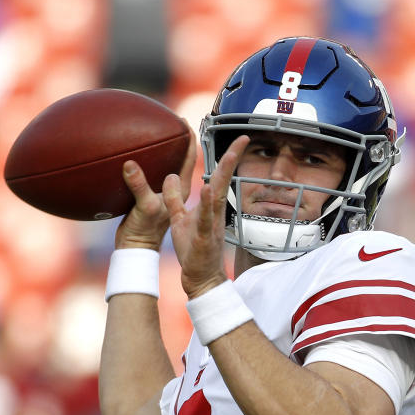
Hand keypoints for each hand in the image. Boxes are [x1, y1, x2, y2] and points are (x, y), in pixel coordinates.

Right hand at [113, 124, 196, 250]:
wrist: (136, 248)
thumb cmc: (145, 231)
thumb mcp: (144, 207)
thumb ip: (140, 186)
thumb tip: (130, 163)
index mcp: (180, 189)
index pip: (189, 159)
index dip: (190, 140)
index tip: (187, 121)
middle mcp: (175, 189)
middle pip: (181, 158)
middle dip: (181, 140)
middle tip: (176, 120)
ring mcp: (163, 192)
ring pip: (168, 165)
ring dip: (166, 150)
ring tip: (160, 133)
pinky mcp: (152, 196)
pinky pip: (152, 173)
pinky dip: (148, 163)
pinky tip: (137, 156)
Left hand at [163, 134, 249, 298]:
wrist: (200, 277)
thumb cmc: (192, 248)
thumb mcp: (179, 219)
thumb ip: (174, 198)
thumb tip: (170, 176)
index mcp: (210, 206)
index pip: (219, 176)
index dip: (227, 156)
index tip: (238, 137)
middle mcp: (214, 212)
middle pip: (224, 180)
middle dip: (233, 158)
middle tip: (243, 137)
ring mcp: (211, 224)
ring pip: (217, 197)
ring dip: (223, 176)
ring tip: (229, 156)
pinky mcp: (203, 237)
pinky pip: (205, 218)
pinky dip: (207, 204)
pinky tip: (207, 189)